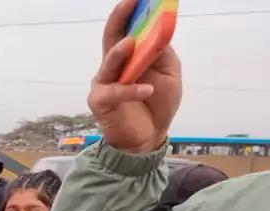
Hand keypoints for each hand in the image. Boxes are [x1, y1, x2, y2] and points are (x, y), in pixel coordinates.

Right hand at [89, 0, 182, 153]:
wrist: (149, 138)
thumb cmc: (157, 104)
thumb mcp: (168, 73)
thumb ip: (161, 53)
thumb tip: (159, 28)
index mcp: (128, 57)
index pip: (126, 28)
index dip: (131, 12)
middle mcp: (112, 67)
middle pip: (111, 39)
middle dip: (119, 20)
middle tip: (128, 3)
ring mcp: (104, 84)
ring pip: (109, 64)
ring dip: (119, 53)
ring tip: (132, 42)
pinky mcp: (101, 103)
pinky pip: (115, 92)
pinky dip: (131, 90)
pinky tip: (147, 89)